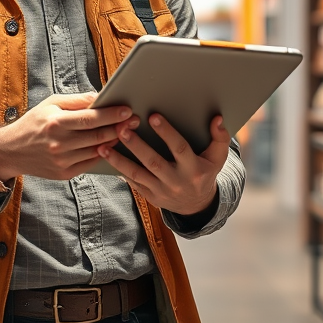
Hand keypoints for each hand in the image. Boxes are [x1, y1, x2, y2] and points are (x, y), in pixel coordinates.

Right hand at [0, 92, 139, 181]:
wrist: (12, 151)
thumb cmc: (34, 123)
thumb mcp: (51, 104)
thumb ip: (76, 101)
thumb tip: (100, 96)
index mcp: (55, 122)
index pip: (90, 118)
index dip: (111, 114)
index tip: (127, 110)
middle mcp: (59, 143)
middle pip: (98, 136)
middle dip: (119, 127)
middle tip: (135, 120)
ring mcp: (62, 161)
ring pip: (97, 150)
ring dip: (114, 141)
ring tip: (127, 131)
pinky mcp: (65, 173)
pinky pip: (91, 163)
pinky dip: (103, 154)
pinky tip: (112, 145)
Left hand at [99, 114, 231, 215]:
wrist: (197, 206)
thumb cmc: (205, 173)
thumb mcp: (217, 158)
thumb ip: (219, 138)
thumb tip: (217, 119)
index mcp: (194, 168)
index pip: (179, 148)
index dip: (166, 132)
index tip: (153, 116)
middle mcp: (177, 181)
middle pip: (154, 162)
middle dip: (137, 145)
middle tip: (121, 129)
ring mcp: (162, 190)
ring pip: (138, 174)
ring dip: (119, 160)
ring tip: (103, 146)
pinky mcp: (150, 196)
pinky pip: (132, 182)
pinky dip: (119, 170)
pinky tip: (106, 157)